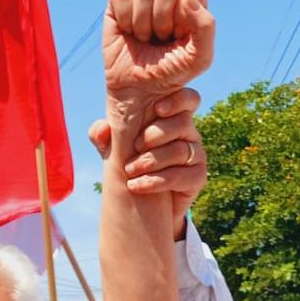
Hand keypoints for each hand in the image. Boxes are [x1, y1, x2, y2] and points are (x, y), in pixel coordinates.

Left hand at [89, 87, 205, 230]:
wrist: (141, 201)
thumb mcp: (111, 148)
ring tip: (129, 171)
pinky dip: (155, 181)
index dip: (179, 100)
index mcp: (172, 117)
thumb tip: (102, 128)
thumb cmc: (129, 161)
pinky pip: (181, 176)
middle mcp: (189, 133)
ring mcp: (196, 155)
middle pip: (183, 123)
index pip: (189, 99)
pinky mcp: (197, 177)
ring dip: (151, 161)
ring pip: (180, 150)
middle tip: (135, 146)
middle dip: (156, 134)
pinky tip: (136, 186)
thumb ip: (103, 136)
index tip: (157, 109)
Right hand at [103, 0, 214, 116]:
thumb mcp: (200, 58)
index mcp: (190, 4)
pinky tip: (129, 33)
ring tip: (145, 40)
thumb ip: (206, 26)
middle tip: (161, 40)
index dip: (184, 11)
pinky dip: (125, 18)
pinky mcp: (118, 5)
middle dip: (163, 20)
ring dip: (143, 23)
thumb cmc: (172, 76)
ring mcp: (142, 0)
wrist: (139, 94)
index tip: (179, 35)